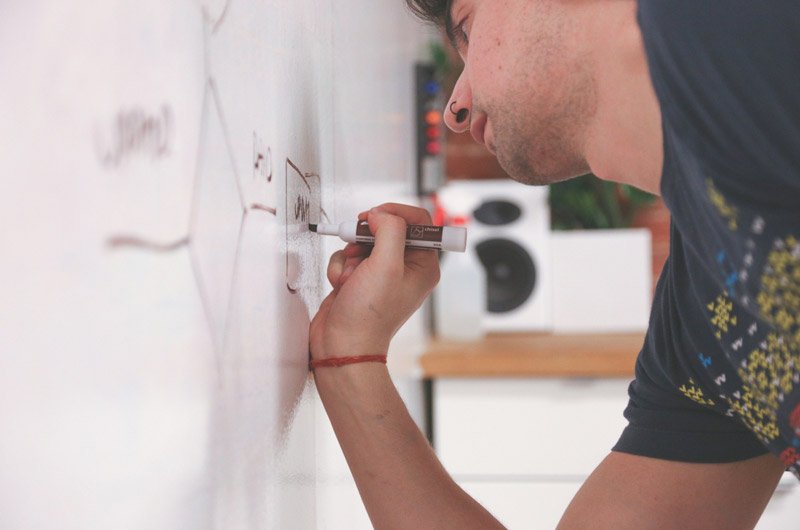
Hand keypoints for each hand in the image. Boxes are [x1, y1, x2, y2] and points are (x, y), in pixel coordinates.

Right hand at [309, 203, 439, 361]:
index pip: (420, 222)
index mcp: (423, 265)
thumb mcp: (387, 265)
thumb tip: (380, 215)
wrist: (342, 345)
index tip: (376, 216)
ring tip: (351, 278)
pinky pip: (348, 257)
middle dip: (366, 238)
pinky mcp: (360, 279)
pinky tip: (342, 285)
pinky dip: (341, 267)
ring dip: (350, 255)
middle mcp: (405, 268)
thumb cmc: (369, 317)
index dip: (396, 213)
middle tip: (357, 247)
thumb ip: (390, 230)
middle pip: (386, 228)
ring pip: (362, 242)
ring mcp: (381, 274)